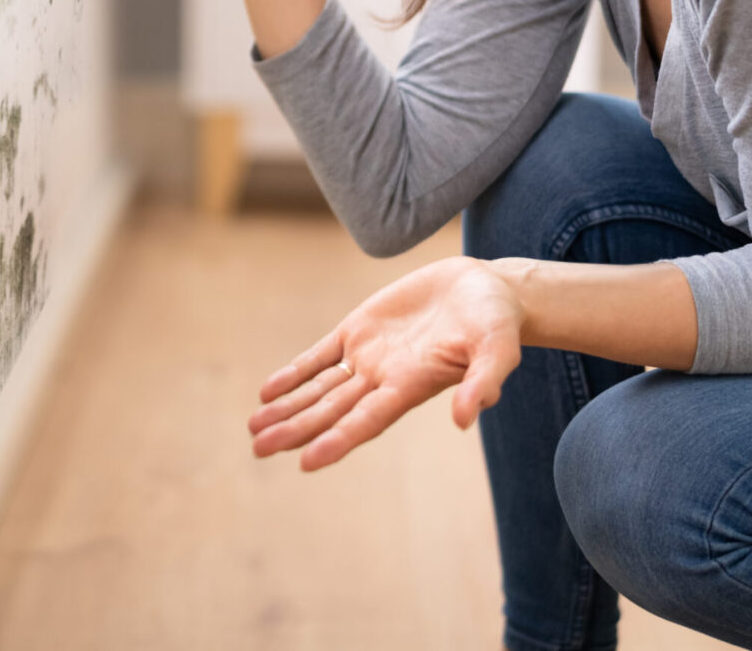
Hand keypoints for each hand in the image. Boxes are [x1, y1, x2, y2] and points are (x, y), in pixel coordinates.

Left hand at [247, 257, 524, 471]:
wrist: (486, 289)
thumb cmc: (497, 322)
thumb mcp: (498, 349)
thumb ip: (482, 382)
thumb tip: (465, 419)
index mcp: (412, 386)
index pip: (367, 421)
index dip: (337, 440)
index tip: (305, 462)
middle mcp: (384, 378)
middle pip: (331, 411)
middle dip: (295, 429)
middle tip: (258, 450)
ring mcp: (369, 355)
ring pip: (319, 388)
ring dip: (287, 407)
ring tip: (253, 429)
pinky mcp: (360, 329)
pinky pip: (319, 356)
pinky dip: (294, 373)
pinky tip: (267, 391)